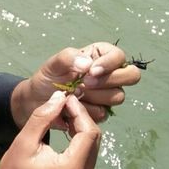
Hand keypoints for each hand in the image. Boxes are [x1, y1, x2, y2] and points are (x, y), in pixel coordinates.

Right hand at [0, 91, 100, 168]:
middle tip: (64, 103)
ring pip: (93, 145)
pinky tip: (66, 128)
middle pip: (94, 138)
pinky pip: (87, 153)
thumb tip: (60, 96)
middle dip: (81, 118)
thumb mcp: (24, 141)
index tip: (66, 99)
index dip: (80, 112)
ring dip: (80, 126)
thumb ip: (43, 117)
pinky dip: (79, 138)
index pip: (88, 133)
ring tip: (63, 112)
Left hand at [10, 42, 141, 128]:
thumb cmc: (48, 77)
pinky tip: (73, 106)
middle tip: (85, 84)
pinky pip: (104, 113)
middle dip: (108, 81)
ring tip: (74, 94)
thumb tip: (87, 64)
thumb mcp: (53, 64)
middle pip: (130, 76)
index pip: (120, 56)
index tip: (90, 71)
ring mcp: (107, 94)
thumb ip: (69, 58)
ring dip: (94, 96)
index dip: (109, 64)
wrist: (37, 101)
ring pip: (117, 96)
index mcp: (100, 56)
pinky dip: (87, 110)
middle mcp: (108, 74)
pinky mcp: (101, 111)